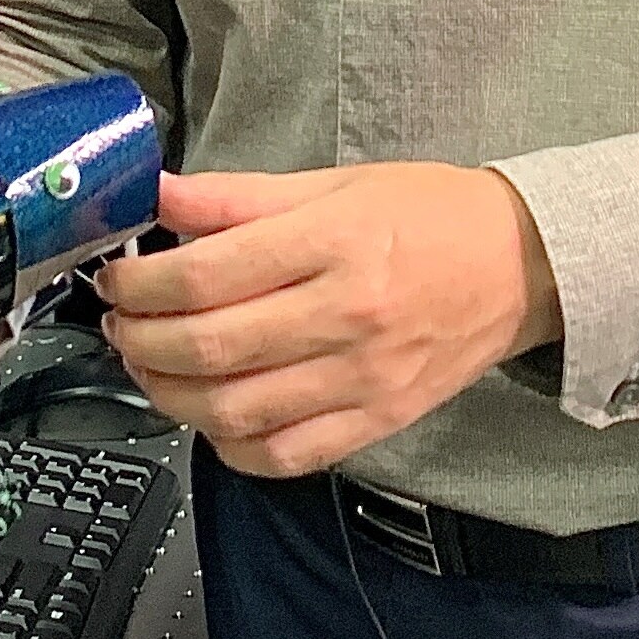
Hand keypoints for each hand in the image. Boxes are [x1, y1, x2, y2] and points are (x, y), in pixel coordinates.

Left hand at [96, 163, 562, 477]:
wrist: (523, 266)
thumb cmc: (430, 215)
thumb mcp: (333, 183)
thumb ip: (237, 197)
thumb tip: (157, 195)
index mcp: (334, 242)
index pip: (207, 274)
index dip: (140, 283)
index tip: (115, 278)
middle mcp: (346, 316)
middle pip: (211, 347)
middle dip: (140, 340)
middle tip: (118, 323)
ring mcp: (362, 379)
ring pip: (235, 411)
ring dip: (169, 395)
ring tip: (149, 366)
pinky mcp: (376, 422)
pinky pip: (283, 455)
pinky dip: (229, 445)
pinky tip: (209, 415)